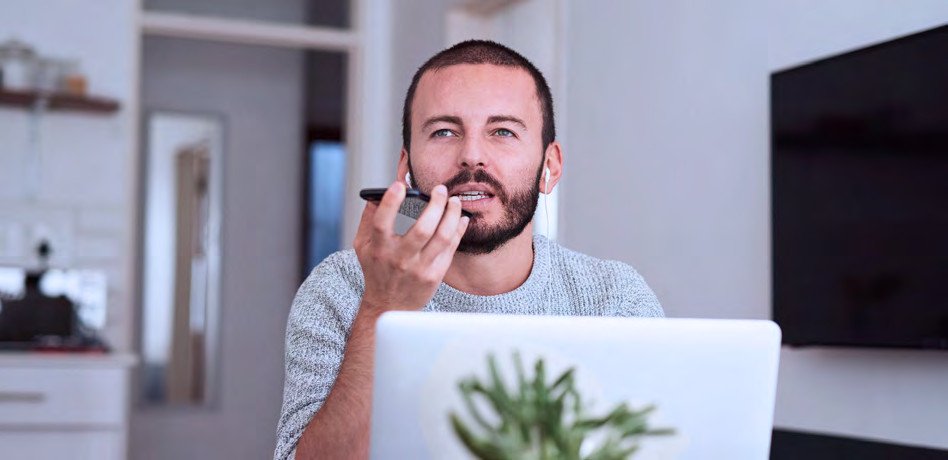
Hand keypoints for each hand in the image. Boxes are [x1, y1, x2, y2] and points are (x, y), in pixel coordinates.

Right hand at [353, 181, 469, 313]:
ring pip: (442, 237)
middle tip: (440, 190)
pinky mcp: (435, 275)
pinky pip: (450, 248)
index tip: (400, 185)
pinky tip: (460, 219)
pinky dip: (458, 230)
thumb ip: (368, 217)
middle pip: (422, 229)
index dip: (390, 202)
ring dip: (452, 215)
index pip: (382, 223)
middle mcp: (399, 259)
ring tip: (454, 201)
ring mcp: (419, 268)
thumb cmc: (376, 271)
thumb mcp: (362, 245)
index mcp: (378, 249)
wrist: (390, 306)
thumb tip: (376, 192)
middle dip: (435, 205)